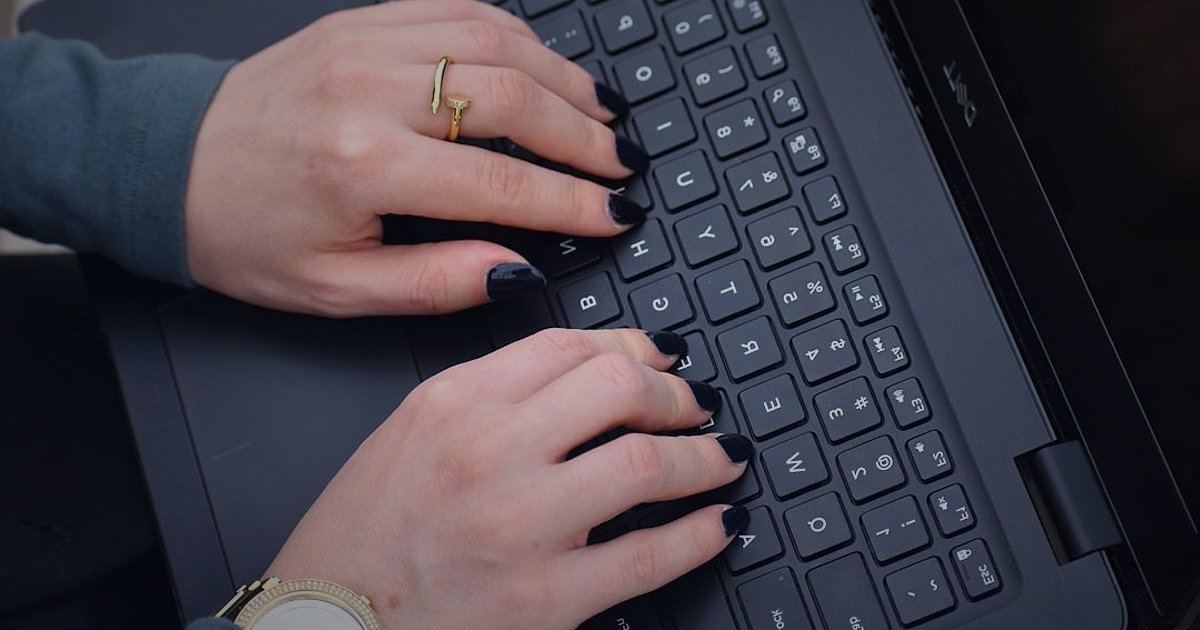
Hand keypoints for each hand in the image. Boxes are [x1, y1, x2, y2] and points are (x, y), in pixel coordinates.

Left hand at [185, 0, 647, 316]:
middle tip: (621, 164)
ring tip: (599, 115)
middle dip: (583, 135)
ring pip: (496, 43)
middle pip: (513, 98)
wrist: (170, 166)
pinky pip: (459, 10)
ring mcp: (366, 44)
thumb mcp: (335, 289)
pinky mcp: (362, 21)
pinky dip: (516, 36)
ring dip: (562, 79)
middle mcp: (369, 91)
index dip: (571, 201)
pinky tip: (544, 66)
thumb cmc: (243, 232)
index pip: (501, 180)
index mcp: (362, 166)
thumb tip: (516, 271)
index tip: (613, 214)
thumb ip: (434, 283)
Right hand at [265, 329, 751, 627]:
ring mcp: (520, 524)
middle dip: (677, 393)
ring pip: (646, 463)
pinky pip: (649, 555)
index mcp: (452, 402)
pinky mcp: (545, 597)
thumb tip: (585, 371)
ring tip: (722, 457)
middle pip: (618, 387)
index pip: (566, 345)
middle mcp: (487, 451)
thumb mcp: (411, 433)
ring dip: (704, 456)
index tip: (660, 357)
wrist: (326, 624)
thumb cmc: (360, 537)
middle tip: (698, 405)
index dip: (632, 345)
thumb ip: (492, 393)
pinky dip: (700, 534)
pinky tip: (718, 523)